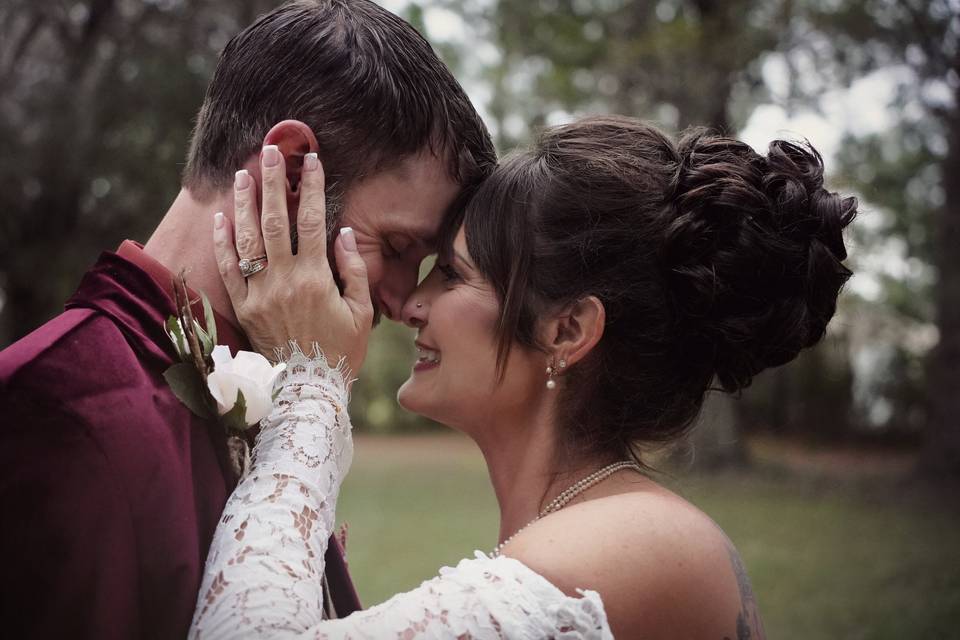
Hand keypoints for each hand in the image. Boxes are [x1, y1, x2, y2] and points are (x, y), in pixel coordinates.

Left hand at [213, 145, 372, 375]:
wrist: (308, 389)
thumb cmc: (341, 352)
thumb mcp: (361, 313)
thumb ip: (353, 271)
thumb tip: (343, 233)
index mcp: (316, 279)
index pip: (312, 221)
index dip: (312, 187)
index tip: (312, 160)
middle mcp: (284, 281)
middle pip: (276, 220)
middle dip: (273, 182)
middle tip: (269, 152)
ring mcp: (260, 293)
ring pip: (248, 239)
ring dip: (244, 203)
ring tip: (242, 175)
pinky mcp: (244, 308)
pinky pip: (228, 270)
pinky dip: (222, 243)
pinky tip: (220, 218)